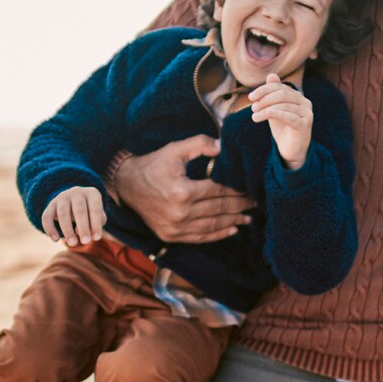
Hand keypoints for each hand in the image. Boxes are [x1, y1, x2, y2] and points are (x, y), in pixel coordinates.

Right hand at [41, 185, 104, 247]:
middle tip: (85, 242)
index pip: (95, 208)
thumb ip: (95, 224)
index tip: (96, 238)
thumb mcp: (97, 216)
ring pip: (63, 213)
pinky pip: (47, 216)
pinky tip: (55, 240)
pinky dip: (50, 229)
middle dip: (83, 227)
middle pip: (79, 210)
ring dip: (68, 230)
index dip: (96, 224)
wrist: (73, 201)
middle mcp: (77, 192)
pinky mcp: (51, 205)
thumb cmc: (90, 211)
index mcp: (92, 194)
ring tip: (73, 244)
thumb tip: (85, 234)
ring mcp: (62, 197)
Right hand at [109, 134, 254, 243]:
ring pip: (211, 225)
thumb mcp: (175, 149)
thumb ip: (200, 144)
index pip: (217, 191)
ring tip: (248, 218)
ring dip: (232, 222)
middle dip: (239, 206)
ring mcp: (175, 228)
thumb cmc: (153, 164)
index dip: (236, 190)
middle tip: (255, 203)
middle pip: (218, 209)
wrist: (127, 185)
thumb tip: (224, 147)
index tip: (250, 188)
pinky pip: (199, 237)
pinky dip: (216, 235)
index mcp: (182, 191)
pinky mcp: (170, 236)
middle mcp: (179, 213)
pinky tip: (231, 230)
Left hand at [249, 75, 312, 169]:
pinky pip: (290, 117)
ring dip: (266, 109)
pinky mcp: (304, 125)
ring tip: (255, 116)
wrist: (291, 150)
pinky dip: (276, 114)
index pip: (279, 87)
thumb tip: (272, 75)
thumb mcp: (274, 109)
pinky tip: (265, 115)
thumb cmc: (282, 128)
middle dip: (264, 99)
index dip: (264, 89)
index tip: (251, 97)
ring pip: (284, 105)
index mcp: (297, 96)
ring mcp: (307, 114)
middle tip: (253, 108)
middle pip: (282, 94)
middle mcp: (305, 102)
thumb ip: (273, 94)